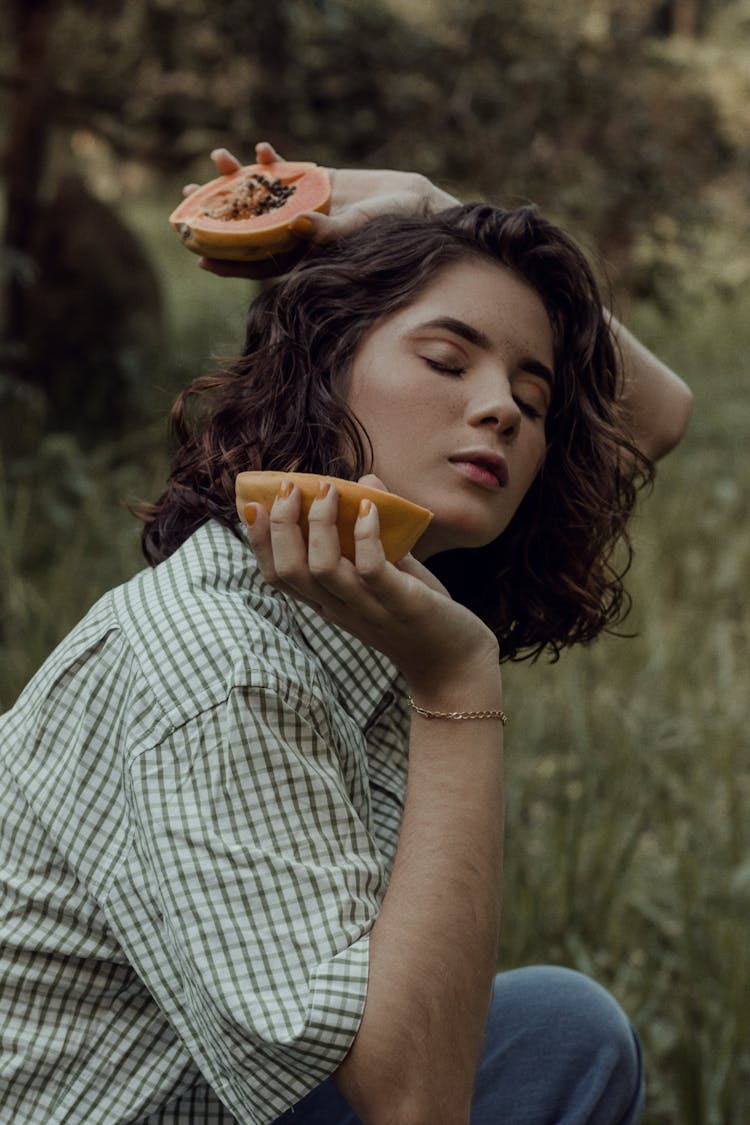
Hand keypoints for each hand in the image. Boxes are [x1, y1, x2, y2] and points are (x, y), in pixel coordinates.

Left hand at [184, 141, 459, 279]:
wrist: (414, 207)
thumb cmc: (390, 232)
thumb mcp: (357, 233)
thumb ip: (326, 232)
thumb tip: (296, 223)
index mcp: (300, 255)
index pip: (255, 261)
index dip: (226, 260)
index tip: (198, 255)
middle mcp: (296, 231)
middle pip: (248, 225)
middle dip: (216, 213)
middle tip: (186, 200)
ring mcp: (304, 204)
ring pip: (262, 193)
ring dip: (238, 178)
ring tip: (217, 159)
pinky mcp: (317, 181)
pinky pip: (287, 171)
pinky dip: (274, 160)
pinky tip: (261, 149)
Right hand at [243, 475, 499, 696]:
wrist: (455, 662)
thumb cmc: (416, 611)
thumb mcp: (388, 569)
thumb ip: (373, 531)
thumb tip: (366, 478)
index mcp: (327, 601)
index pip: (277, 576)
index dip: (259, 541)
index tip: (253, 505)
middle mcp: (339, 607)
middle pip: (289, 570)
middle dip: (281, 525)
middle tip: (289, 488)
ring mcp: (368, 608)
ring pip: (322, 569)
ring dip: (320, 524)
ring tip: (329, 490)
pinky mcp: (400, 604)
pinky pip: (371, 570)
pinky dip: (365, 536)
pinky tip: (370, 510)